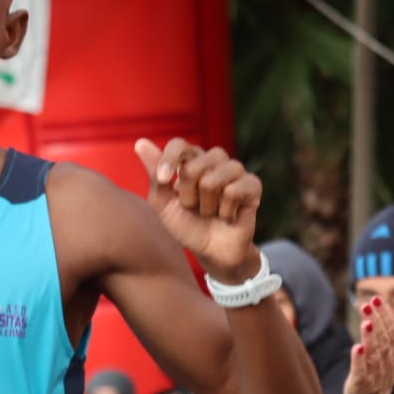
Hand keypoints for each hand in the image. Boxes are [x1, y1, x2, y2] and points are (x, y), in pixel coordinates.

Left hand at [134, 138, 260, 282]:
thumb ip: (154, 174)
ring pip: (212, 181)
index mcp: (191, 160)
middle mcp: (214, 159)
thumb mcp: (163, 203)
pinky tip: (227, 215)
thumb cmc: (186, 224)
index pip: (179, 145)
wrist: (211, 250)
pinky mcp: (252, 184)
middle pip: (193, 167)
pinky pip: (233, 191)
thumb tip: (140, 142)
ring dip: (206, 206)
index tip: (164, 180)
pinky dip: (225, 211)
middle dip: (187, 196)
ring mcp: (235, 170)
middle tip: (194, 207)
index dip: (169, 160)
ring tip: (210, 211)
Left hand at [344, 296, 393, 393]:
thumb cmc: (382, 375)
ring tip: (366, 323)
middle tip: (368, 305)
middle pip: (383, 341)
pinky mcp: (361, 385)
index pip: (392, 332)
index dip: (385, 315)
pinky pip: (361, 372)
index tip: (377, 299)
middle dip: (377, 322)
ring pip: (374, 355)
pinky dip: (359, 360)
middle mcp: (387, 363)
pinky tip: (356, 348)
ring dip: (370, 338)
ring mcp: (374, 374)